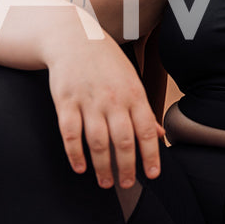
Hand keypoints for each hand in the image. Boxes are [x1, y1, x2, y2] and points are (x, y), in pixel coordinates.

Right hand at [46, 37, 162, 188]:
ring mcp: (88, 101)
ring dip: (102, 166)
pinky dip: (75, 154)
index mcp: (134, 95)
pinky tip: (80, 168)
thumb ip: (144, 110)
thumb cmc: (108, 63)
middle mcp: (113, 100)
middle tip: (127, 184)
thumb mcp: (132, 82)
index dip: (151, 155)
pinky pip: (70, 133)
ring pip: (97, 141)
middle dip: (126, 167)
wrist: (74, 39)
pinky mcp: (65, 102)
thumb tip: (159, 135)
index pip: (146, 131)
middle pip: (122, 141)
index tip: (152, 175)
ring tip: (106, 182)